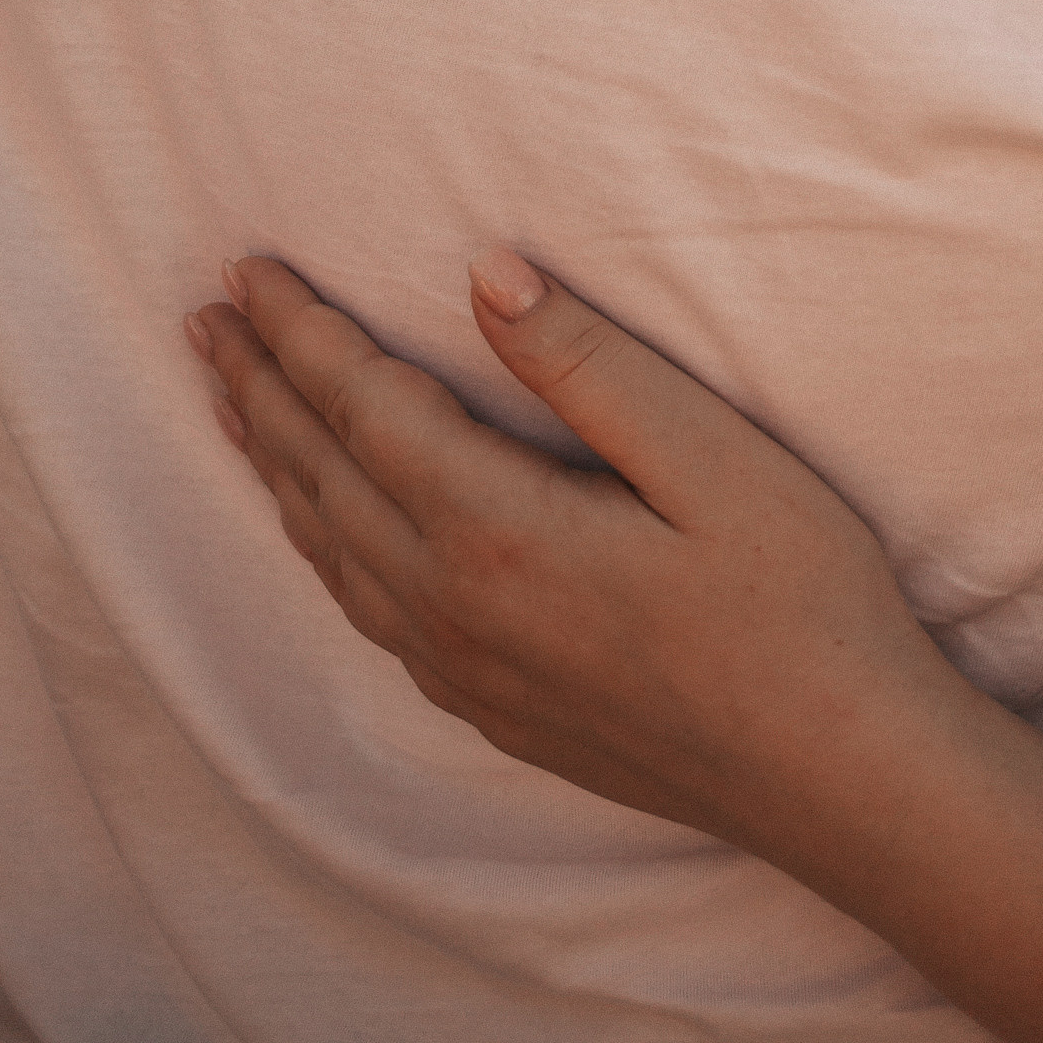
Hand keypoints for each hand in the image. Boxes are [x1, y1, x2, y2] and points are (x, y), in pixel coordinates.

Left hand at [187, 253, 949, 876]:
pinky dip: (322, 543)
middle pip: (325, 477)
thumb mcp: (710, 457)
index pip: (366, 408)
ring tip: (234, 402)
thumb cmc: (797, 599)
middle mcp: (458, 610)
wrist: (838, 772)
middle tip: (205, 316)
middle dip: (261, 387)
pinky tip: (323, 525)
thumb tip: (486, 272)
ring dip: (276, 465)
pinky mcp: (497, 709)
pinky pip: (368, 610)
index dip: (302, 334)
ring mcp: (470, 671)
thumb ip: (588, 365)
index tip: (247, 270)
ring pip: (333, 550)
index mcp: (501, 531)